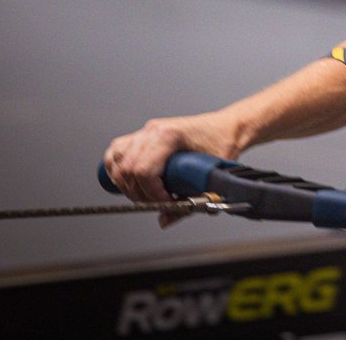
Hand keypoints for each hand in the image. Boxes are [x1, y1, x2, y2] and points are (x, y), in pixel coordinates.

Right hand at [103, 112, 239, 225]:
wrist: (228, 127)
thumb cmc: (223, 144)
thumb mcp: (209, 175)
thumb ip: (188, 200)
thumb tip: (165, 219)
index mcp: (169, 135)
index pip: (144, 170)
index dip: (152, 194)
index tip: (166, 202)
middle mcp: (154, 130)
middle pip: (128, 168)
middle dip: (138, 193)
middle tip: (155, 202)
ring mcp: (148, 130)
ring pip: (118, 159)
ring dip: (125, 183)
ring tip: (143, 194)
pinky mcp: (146, 134)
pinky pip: (118, 150)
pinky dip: (116, 168)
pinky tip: (128, 181)